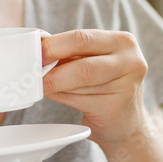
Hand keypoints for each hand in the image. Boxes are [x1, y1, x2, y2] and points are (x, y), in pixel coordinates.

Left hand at [41, 30, 148, 145]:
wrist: (125, 123)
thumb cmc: (104, 85)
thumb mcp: (93, 60)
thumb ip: (70, 51)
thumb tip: (38, 44)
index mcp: (123, 41)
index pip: (82, 38)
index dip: (53, 45)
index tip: (34, 51)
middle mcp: (131, 62)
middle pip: (82, 64)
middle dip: (52, 69)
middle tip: (31, 73)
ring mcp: (126, 87)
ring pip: (77, 84)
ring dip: (55, 84)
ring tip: (46, 84)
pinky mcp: (115, 109)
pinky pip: (78, 101)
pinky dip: (61, 97)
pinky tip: (57, 95)